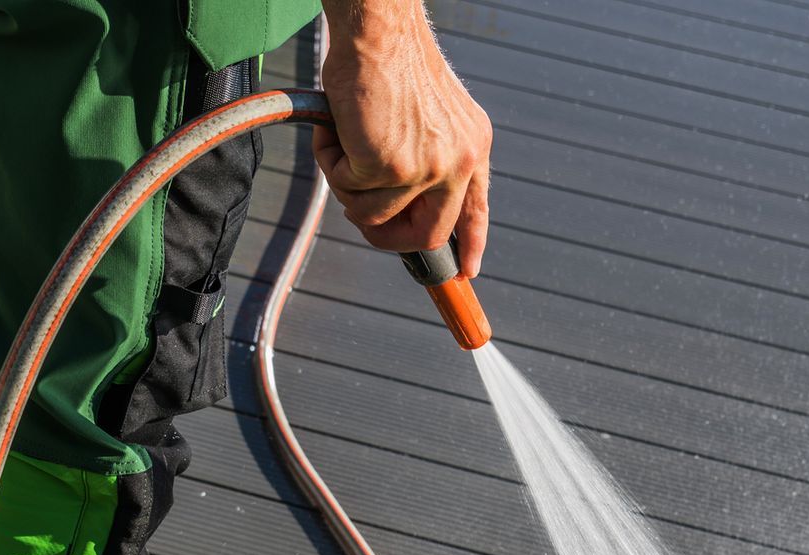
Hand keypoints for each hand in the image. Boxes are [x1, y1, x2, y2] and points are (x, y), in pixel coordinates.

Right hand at [315, 2, 492, 276]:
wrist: (377, 29)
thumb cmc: (391, 61)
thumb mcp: (427, 116)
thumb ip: (427, 157)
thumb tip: (404, 208)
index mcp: (473, 147)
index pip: (476, 210)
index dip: (471, 245)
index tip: (466, 270)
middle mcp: (458, 162)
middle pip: (427, 235)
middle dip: (388, 238)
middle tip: (360, 218)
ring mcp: (426, 169)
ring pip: (374, 215)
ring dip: (346, 185)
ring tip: (342, 142)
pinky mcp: (390, 167)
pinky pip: (348, 190)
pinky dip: (331, 163)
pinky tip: (336, 130)